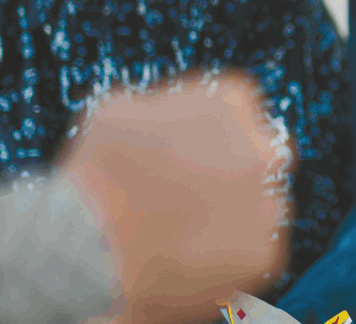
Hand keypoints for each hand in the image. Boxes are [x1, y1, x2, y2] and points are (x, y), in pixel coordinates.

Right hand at [57, 71, 289, 323]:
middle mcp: (261, 148)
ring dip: (232, 211)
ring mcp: (267, 201)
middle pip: (259, 152)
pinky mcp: (263, 250)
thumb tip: (166, 116)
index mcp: (232, 102)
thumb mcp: (120, 111)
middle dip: (232, 168)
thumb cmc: (97, 175)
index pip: (239, 107)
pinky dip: (230, 253)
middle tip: (192, 191)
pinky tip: (191, 253)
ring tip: (183, 228)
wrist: (88, 244)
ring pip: (260, 202)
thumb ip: (163, 107)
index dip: (212, 131)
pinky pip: (255, 248)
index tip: (191, 150)